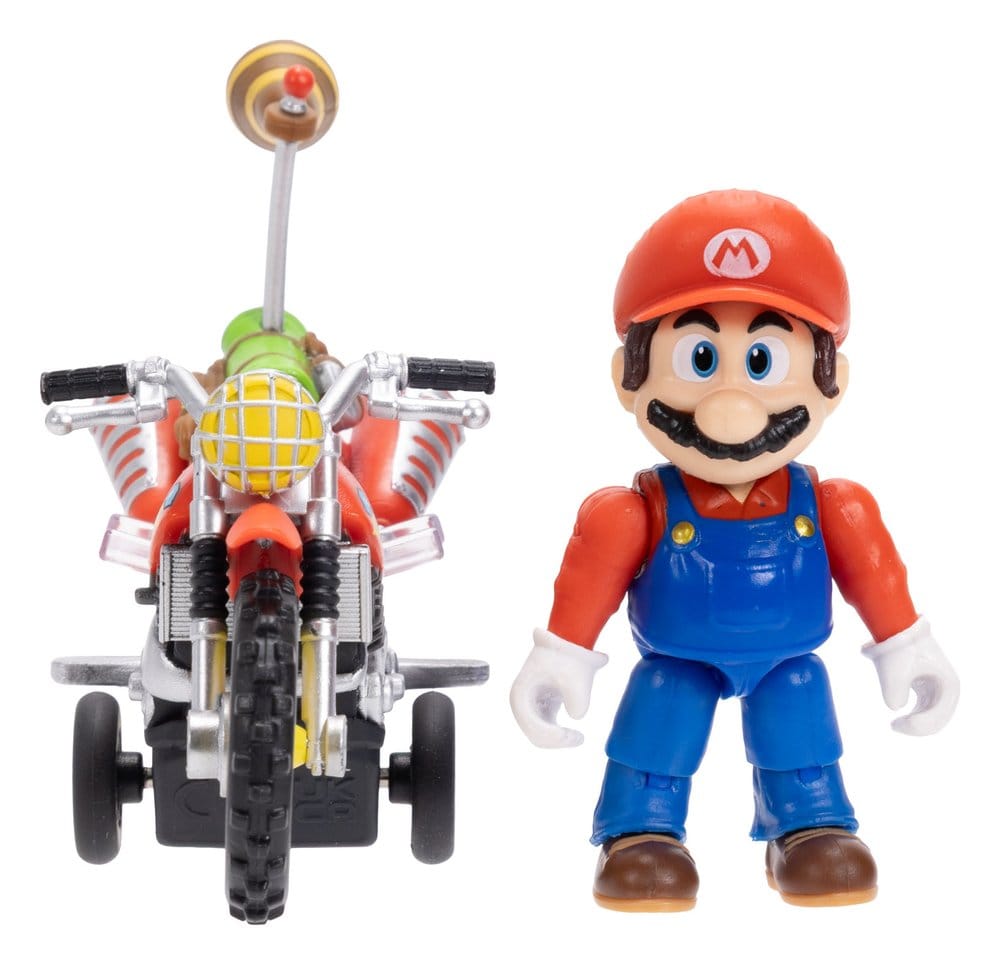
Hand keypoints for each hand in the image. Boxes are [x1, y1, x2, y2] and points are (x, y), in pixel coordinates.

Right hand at [510, 628, 607, 747]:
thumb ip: (578, 701)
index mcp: (521, 694)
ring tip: (578, 736)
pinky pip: (546, 729)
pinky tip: (574, 733)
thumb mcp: (576, 677)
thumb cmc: (571, 656)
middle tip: (579, 738)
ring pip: (540, 735)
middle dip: (556, 741)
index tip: (576, 735)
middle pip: (534, 735)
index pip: (533, 727)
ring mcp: (529, 705)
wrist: (570, 640)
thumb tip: (576, 716)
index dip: (554, 736)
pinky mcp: (540, 706)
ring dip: (558, 740)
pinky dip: (559, 734)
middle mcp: (520, 702)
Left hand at [862, 617, 958, 735]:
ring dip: (914, 722)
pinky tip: (898, 718)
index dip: (919, 725)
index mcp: (949, 684)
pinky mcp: (924, 684)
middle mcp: (946, 687)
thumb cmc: (897, 648)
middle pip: (937, 717)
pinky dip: (912, 715)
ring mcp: (936, 686)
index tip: (895, 722)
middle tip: (893, 726)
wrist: (894, 627)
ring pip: (930, 714)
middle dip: (917, 726)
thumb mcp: (894, 672)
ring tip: (895, 724)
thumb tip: (896, 707)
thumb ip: (894, 694)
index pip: (939, 715)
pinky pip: (923, 707)